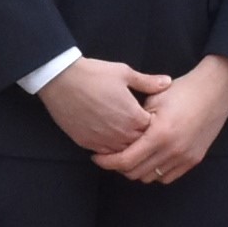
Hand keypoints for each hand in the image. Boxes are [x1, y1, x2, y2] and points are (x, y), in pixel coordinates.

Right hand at [41, 56, 168, 158]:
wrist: (60, 80)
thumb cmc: (93, 74)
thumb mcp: (124, 73)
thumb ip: (147, 82)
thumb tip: (167, 82)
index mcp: (133, 116)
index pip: (153, 129)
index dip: (154, 124)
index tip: (151, 117)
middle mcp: (120, 133)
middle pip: (140, 144)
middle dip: (142, 138)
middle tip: (142, 130)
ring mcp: (103, 140)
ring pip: (123, 153)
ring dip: (126, 146)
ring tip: (126, 137)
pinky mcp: (87, 143)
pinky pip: (104, 153)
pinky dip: (110, 149)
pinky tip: (110, 140)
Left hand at [105, 56, 227, 186]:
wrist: (215, 91)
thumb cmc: (182, 91)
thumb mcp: (153, 101)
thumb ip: (134, 122)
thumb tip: (115, 137)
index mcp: (159, 134)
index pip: (125, 161)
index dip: (107, 162)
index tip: (97, 156)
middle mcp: (172, 151)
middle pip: (136, 173)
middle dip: (119, 167)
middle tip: (112, 156)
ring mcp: (185, 158)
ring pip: (151, 178)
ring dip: (137, 170)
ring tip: (131, 156)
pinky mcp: (194, 160)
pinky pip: (167, 177)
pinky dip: (155, 172)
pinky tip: (150, 159)